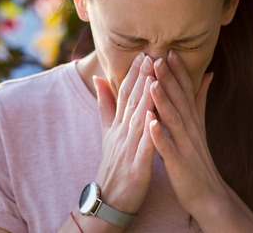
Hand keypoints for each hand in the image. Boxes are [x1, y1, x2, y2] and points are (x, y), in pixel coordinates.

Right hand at [92, 52, 156, 214]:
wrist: (109, 201)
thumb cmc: (114, 165)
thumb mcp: (107, 133)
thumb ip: (105, 105)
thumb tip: (98, 78)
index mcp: (118, 125)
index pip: (125, 94)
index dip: (134, 73)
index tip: (144, 52)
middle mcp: (122, 133)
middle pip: (131, 101)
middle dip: (141, 77)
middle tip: (150, 54)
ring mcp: (128, 150)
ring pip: (138, 119)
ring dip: (145, 97)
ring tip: (153, 77)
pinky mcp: (137, 167)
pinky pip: (144, 147)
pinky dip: (149, 131)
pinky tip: (154, 116)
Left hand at [149, 51, 226, 217]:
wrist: (209, 195)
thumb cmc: (199, 159)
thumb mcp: (201, 126)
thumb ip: (200, 100)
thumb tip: (208, 74)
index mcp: (192, 120)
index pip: (186, 90)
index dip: (178, 71)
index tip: (168, 51)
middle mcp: (191, 129)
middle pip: (179, 100)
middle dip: (169, 78)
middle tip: (157, 56)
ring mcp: (185, 146)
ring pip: (173, 120)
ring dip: (163, 101)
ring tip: (153, 83)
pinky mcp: (178, 163)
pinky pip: (168, 148)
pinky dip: (160, 135)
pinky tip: (150, 123)